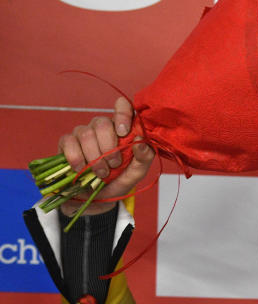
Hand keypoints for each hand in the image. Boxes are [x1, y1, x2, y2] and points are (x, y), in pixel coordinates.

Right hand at [58, 96, 154, 215]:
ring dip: (94, 158)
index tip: (124, 132)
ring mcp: (83, 132)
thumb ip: (144, 157)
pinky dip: (77, 159)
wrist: (96, 197)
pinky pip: (69, 143)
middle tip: (114, 164)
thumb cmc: (118, 180)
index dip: (122, 114)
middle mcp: (102, 126)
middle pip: (102, 123)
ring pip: (86, 134)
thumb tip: (140, 141)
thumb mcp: (137, 172)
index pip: (122, 106)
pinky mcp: (66, 142)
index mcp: (122, 128)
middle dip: (108, 147)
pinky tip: (82, 170)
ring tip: (101, 173)